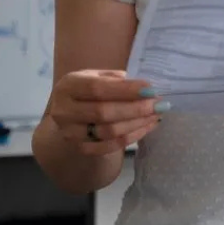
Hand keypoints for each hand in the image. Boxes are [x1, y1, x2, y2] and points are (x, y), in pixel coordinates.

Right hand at [46, 70, 167, 155]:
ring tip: (157, 114)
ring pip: (108, 131)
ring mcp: (70, 133)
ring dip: (137, 123)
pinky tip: (148, 126)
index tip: (151, 89)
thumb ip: (118, 79)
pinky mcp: (80, 148)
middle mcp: (64, 111)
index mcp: (68, 86)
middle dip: (136, 109)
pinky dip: (132, 136)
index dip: (126, 90)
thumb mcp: (98, 76)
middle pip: (103, 113)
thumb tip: (146, 87)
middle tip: (159, 104)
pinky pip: (110, 146)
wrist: (70, 113)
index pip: (97, 88)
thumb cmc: (89, 89)